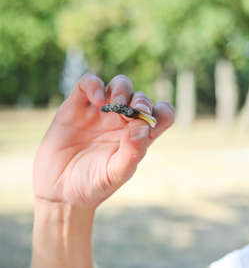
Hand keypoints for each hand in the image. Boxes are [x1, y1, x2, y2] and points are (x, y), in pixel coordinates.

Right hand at [33, 74, 173, 208]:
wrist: (60, 191)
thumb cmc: (94, 185)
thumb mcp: (116, 173)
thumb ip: (132, 152)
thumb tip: (143, 126)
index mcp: (139, 136)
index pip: (162, 114)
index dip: (162, 111)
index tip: (150, 119)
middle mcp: (123, 121)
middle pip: (141, 98)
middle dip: (141, 101)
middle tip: (135, 111)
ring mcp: (100, 112)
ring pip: (119, 85)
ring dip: (122, 89)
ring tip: (116, 104)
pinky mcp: (76, 106)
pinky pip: (88, 83)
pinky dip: (94, 85)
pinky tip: (97, 100)